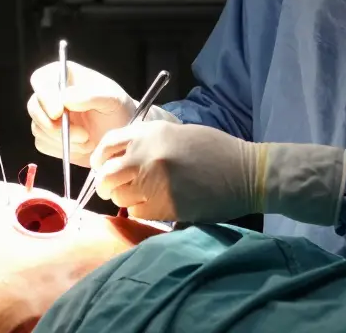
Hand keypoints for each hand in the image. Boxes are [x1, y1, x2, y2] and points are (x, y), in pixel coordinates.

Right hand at [27, 61, 144, 163]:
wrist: (121, 138)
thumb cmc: (118, 111)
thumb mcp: (112, 99)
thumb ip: (90, 96)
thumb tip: (64, 98)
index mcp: (65, 76)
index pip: (41, 79)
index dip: (45, 95)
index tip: (59, 112)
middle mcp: (52, 95)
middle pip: (34, 106)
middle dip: (53, 124)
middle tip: (80, 135)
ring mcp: (49, 117)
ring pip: (37, 127)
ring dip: (62, 139)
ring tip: (88, 139)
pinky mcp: (49, 137)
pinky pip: (42, 143)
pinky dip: (60, 149)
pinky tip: (81, 147)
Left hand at [89, 121, 258, 221]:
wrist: (246, 172)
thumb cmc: (215, 150)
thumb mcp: (177, 133)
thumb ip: (148, 142)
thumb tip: (122, 157)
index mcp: (150, 133)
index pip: (107, 144)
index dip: (100, 158)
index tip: (102, 166)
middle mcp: (146, 155)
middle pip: (106, 174)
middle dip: (106, 184)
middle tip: (114, 189)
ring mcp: (154, 182)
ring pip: (118, 196)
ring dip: (123, 199)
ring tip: (138, 197)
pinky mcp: (164, 206)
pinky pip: (136, 212)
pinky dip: (140, 211)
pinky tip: (154, 205)